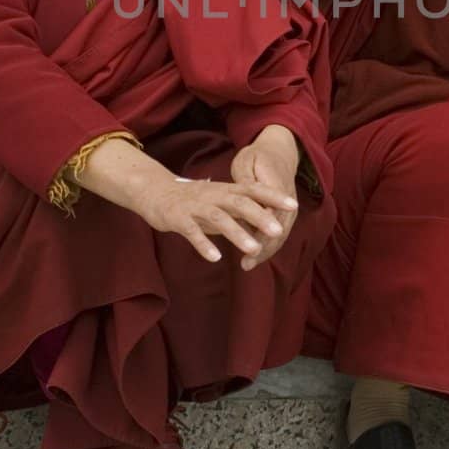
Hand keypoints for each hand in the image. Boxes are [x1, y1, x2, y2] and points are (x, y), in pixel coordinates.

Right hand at [140, 173, 296, 266]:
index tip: (293, 205)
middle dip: (260, 216)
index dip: (273, 196)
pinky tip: (215, 257)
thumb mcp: (219, 201)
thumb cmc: (192, 200)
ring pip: (219, 218)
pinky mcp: (178, 218)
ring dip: (237, 233)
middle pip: (239, 203)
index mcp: (224, 190)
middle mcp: (213, 196)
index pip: (253, 190)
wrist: (154, 192)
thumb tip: (266, 224)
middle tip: (278, 231)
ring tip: (254, 248)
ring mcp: (195, 206)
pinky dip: (203, 244)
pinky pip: (192, 232)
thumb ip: (239, 211)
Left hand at [229, 125, 301, 270]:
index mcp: (277, 186)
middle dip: (264, 249)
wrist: (280, 150)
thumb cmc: (258, 156)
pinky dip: (269, 246)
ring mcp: (290, 208)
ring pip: (282, 235)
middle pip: (280, 230)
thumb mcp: (246, 162)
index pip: (271, 215)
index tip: (247, 248)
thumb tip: (242, 203)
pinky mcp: (286, 213)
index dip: (261, 233)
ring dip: (266, 251)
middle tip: (246, 264)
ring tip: (248, 264)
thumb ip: (244, 182)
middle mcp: (288, 200)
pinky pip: (280, 232)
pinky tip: (255, 256)